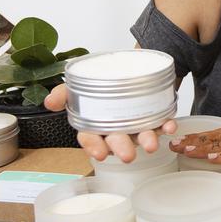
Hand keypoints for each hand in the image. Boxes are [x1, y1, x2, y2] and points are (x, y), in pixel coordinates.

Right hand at [44, 84, 176, 161]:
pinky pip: (162, 124)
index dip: (94, 147)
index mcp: (97, 124)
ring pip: (141, 135)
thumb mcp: (80, 84)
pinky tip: (170, 126)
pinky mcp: (155, 117)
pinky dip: (167, 125)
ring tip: (151, 144)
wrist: (128, 66)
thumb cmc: (103, 81)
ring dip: (147, 140)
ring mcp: (137, 124)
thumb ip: (65, 93)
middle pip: (118, 141)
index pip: (92, 139)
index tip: (100, 154)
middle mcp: (117, 128)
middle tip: (127, 155)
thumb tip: (50, 102)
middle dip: (122, 148)